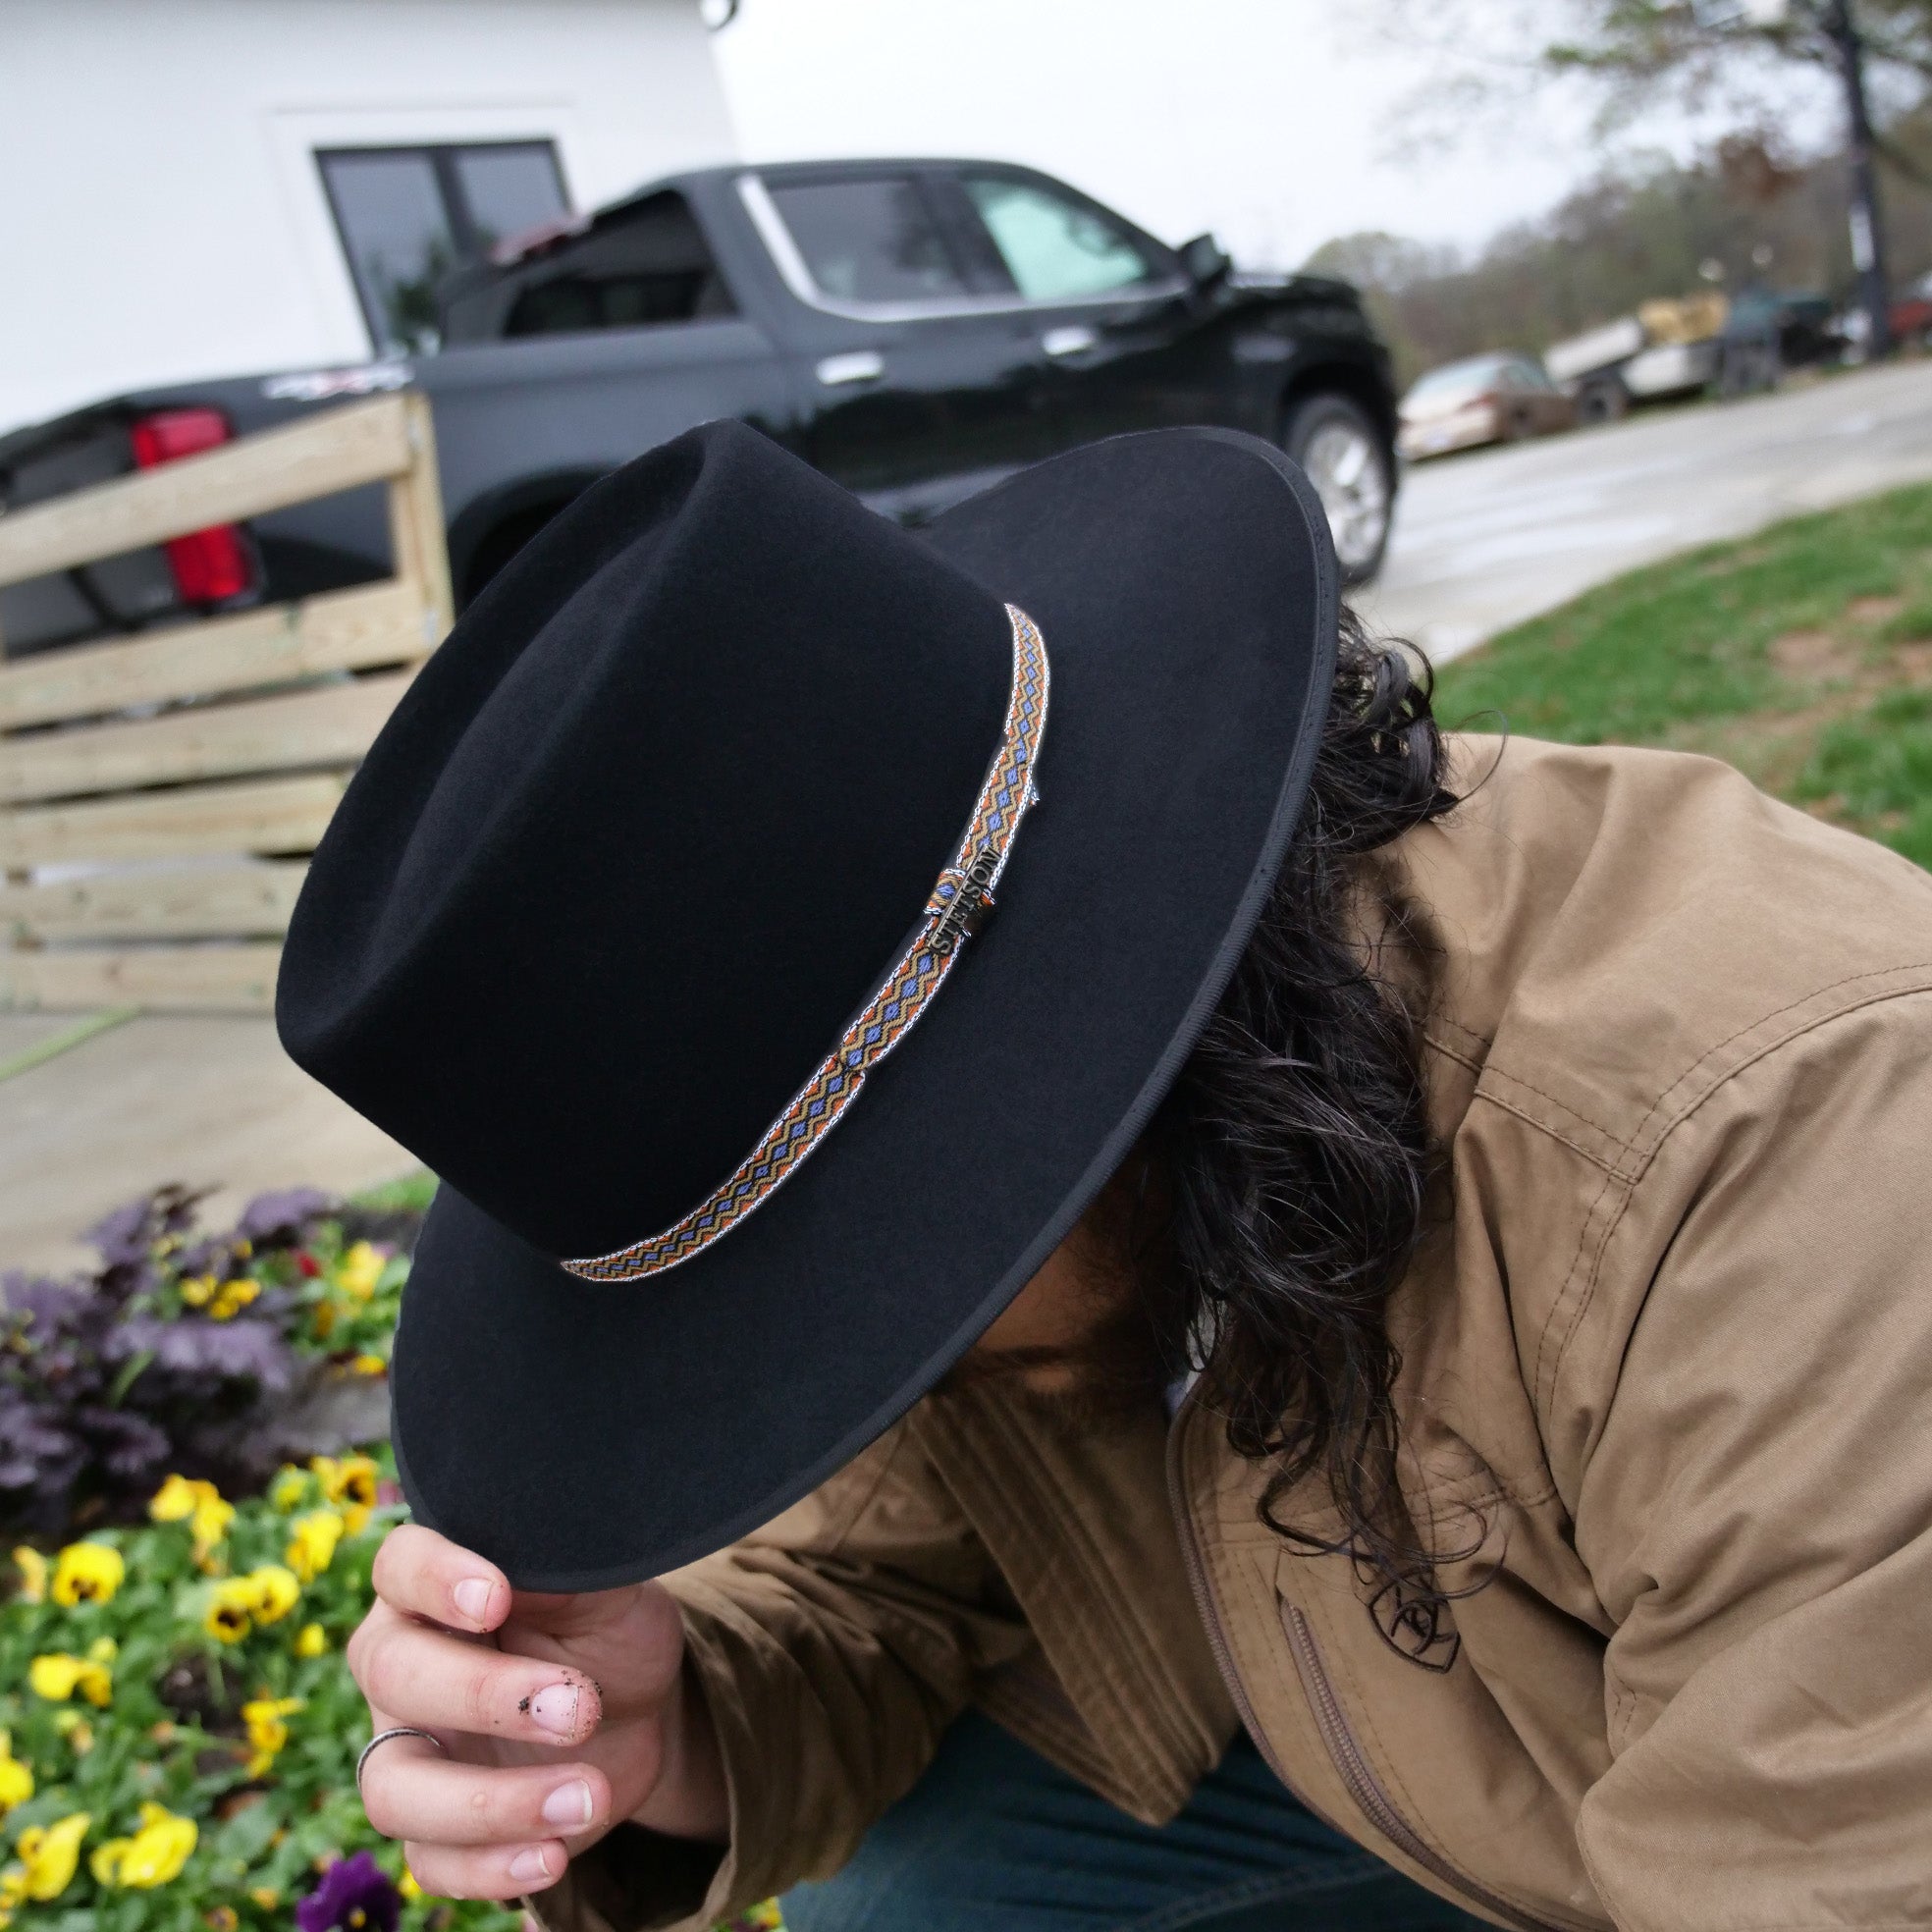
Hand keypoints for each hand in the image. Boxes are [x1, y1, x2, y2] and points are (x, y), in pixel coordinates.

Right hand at [347, 1524, 727, 1899]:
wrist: (637, 1706)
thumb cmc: (607, 1627)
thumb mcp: (605, 1590)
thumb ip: (565, 1573)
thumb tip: (531, 1565)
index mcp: (433, 1587)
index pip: (402, 1565)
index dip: (436, 1579)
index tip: (496, 1598)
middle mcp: (402, 1664)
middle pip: (393, 1676)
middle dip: (486, 1696)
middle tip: (579, 1707)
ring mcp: (410, 1750)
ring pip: (395, 1788)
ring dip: (492, 1804)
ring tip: (587, 1796)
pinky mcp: (436, 1828)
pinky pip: (431, 1862)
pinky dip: (490, 1869)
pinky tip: (552, 1855)